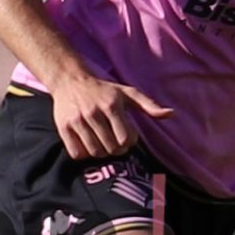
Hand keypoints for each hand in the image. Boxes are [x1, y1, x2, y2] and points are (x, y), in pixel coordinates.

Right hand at [49, 70, 172, 160]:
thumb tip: (171, 114)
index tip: (126, 137)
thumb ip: (149, 106)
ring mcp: (77, 121)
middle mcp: (93, 113)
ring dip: (101, 153)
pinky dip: (84, 154)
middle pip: (110, 148)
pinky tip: (88, 144)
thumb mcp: (127, 93)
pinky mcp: (63, 127)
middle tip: (115, 143)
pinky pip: (77, 154)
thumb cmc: (104, 89)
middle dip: (116, 150)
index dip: (129, 143)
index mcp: (112, 105)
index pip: (125, 139)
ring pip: (94, 152)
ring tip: (103, 144)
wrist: (70, 80)